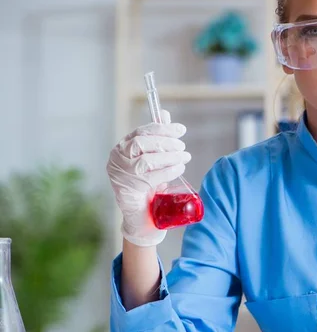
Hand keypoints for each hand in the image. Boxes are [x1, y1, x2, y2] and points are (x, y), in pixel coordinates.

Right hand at [106, 110, 190, 246]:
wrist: (142, 216)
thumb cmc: (148, 185)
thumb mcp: (154, 160)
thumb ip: (158, 139)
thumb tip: (165, 115)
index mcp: (122, 148)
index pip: (141, 132)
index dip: (163, 128)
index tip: (181, 130)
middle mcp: (117, 159)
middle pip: (141, 143)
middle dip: (166, 142)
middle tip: (183, 147)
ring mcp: (120, 175)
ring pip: (146, 160)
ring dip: (170, 157)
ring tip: (184, 158)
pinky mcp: (127, 190)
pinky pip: (151, 176)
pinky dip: (169, 171)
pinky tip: (179, 169)